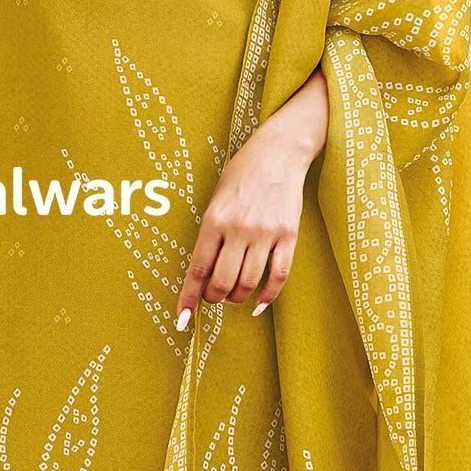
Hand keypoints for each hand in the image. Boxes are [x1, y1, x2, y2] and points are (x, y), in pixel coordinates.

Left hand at [176, 67, 326, 327]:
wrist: (279, 152)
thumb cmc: (241, 173)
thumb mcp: (215, 199)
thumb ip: (210, 234)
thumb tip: (204, 272)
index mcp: (214, 220)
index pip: (197, 269)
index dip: (188, 297)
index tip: (181, 318)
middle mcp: (238, 229)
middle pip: (222, 282)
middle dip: (214, 298)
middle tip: (213, 298)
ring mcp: (265, 233)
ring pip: (248, 283)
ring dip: (238, 298)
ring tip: (234, 296)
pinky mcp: (288, 235)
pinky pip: (278, 275)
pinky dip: (267, 295)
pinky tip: (259, 303)